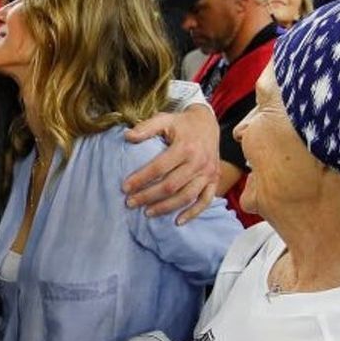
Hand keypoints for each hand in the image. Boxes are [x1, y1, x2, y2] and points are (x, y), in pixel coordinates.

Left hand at [122, 105, 219, 224]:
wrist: (208, 123)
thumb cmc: (181, 123)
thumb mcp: (164, 119)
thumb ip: (146, 127)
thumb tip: (127, 136)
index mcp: (186, 147)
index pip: (159, 167)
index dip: (141, 179)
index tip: (124, 187)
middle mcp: (199, 162)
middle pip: (171, 186)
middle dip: (148, 196)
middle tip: (130, 203)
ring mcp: (208, 173)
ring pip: (186, 196)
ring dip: (166, 207)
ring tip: (147, 212)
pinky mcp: (214, 180)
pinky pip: (205, 201)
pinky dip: (192, 213)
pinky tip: (177, 221)